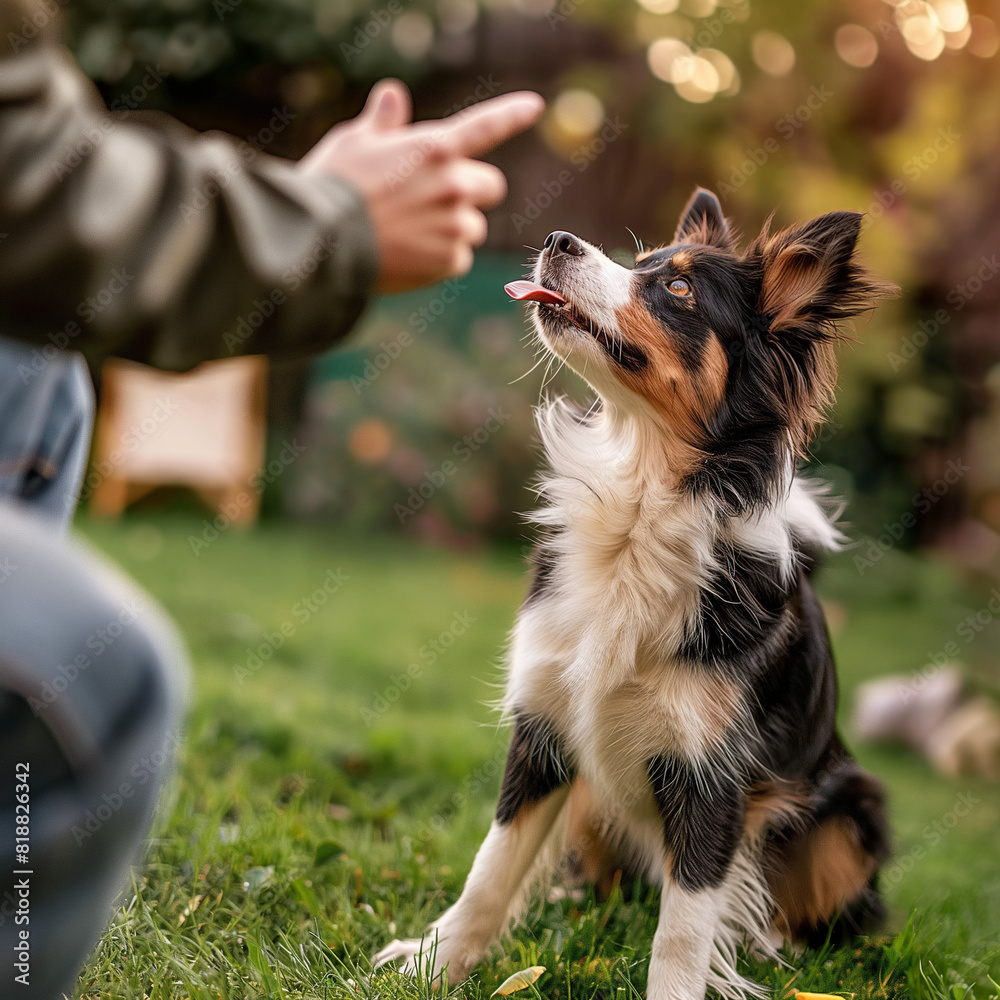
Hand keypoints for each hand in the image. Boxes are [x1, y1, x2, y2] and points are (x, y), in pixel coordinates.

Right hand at [301, 79, 543, 293]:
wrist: (321, 240)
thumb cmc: (332, 186)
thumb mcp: (354, 142)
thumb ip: (384, 123)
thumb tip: (394, 95)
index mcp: (435, 148)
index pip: (484, 126)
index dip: (511, 114)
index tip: (535, 106)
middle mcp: (454, 184)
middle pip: (490, 187)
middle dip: (469, 192)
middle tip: (433, 202)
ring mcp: (455, 224)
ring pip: (473, 227)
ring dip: (453, 229)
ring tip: (410, 234)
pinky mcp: (450, 260)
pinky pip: (458, 260)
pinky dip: (439, 260)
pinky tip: (408, 257)